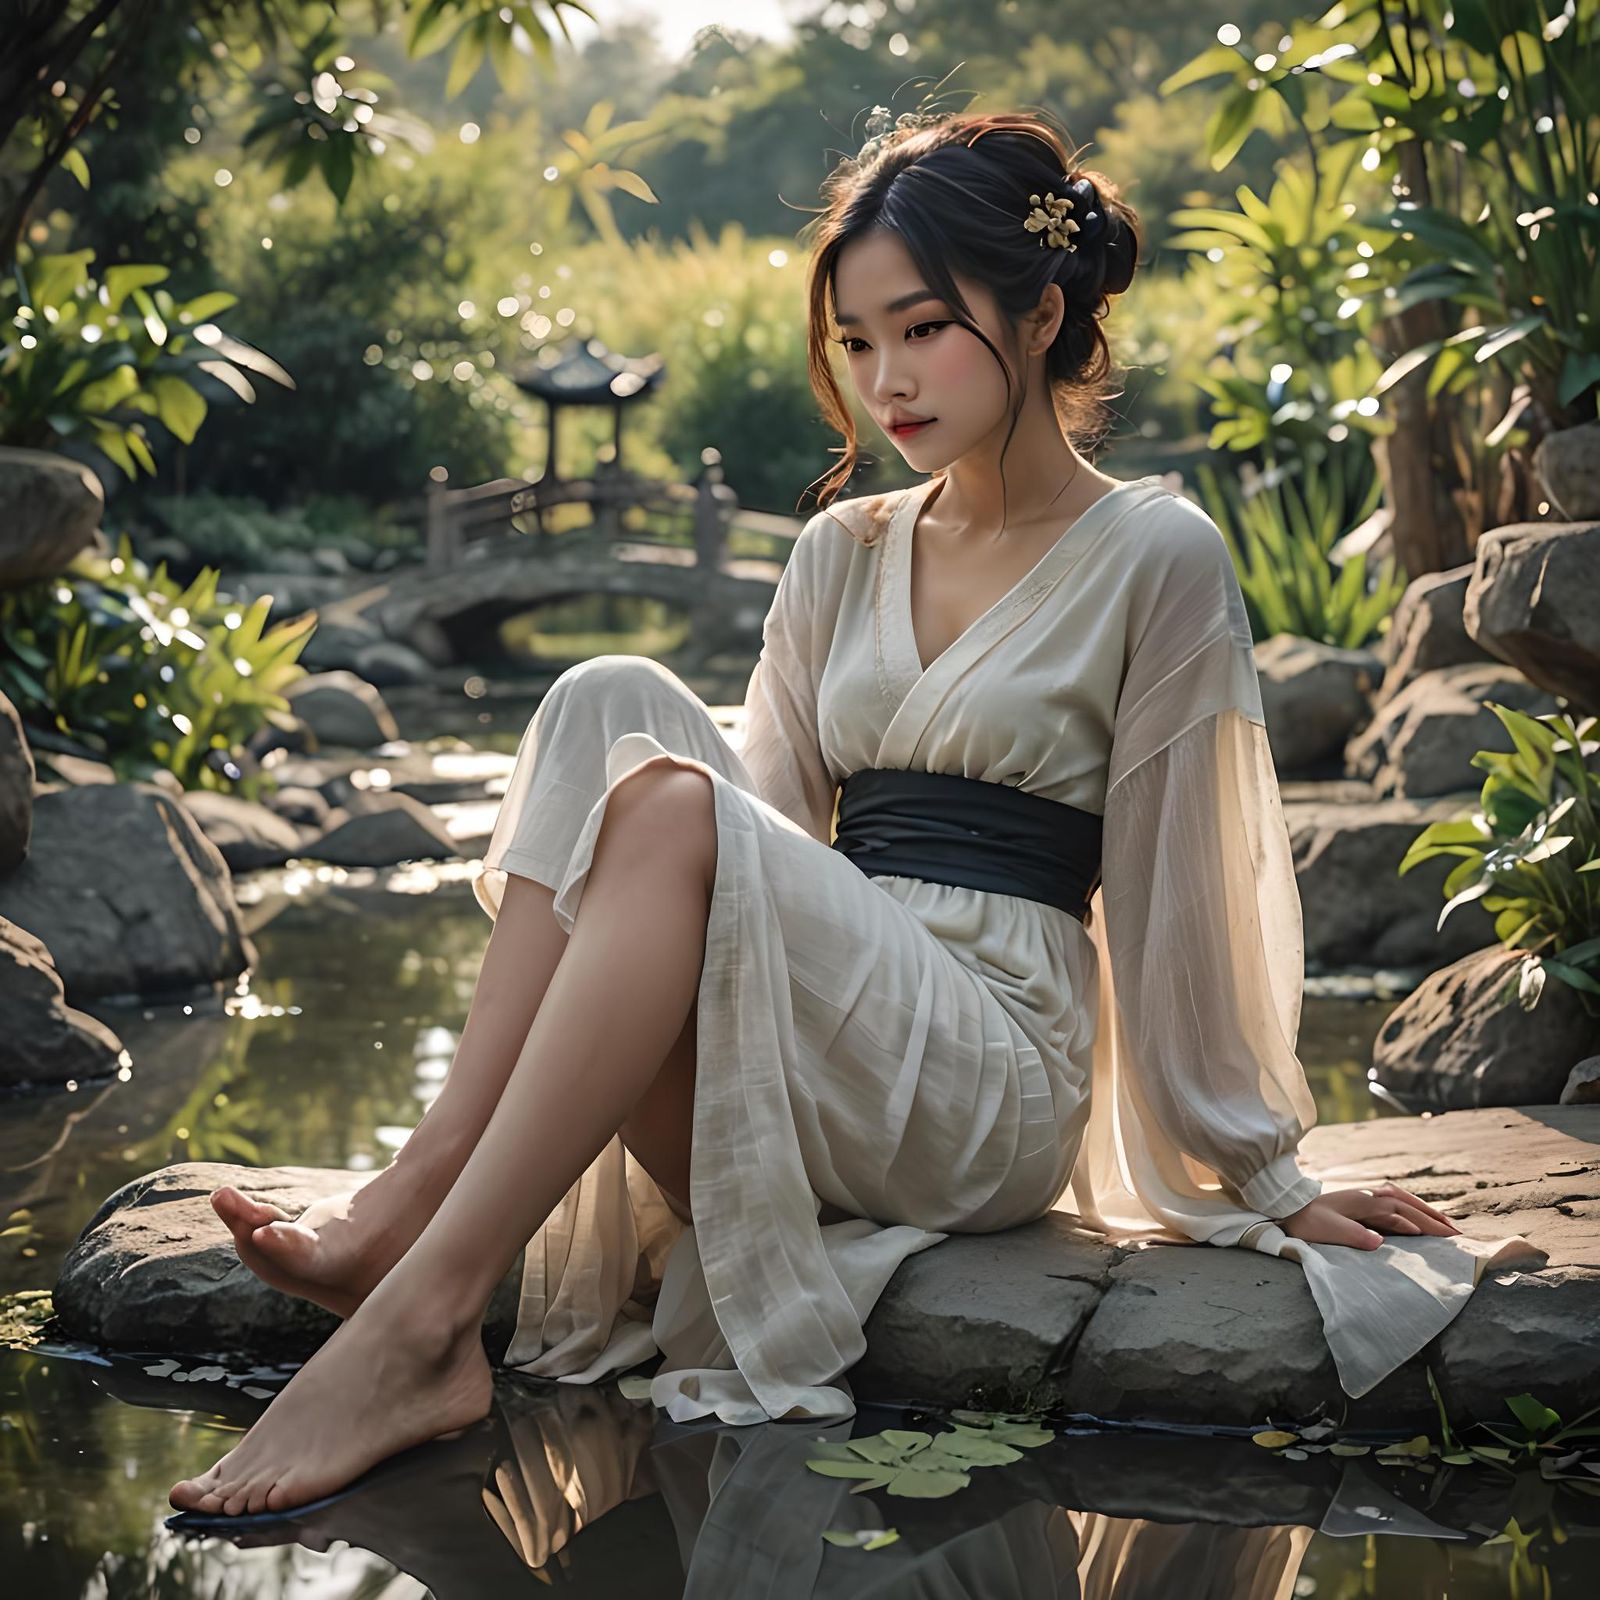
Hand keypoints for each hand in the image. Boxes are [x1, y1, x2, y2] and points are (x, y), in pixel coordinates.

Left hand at [1277, 1183, 1463, 1249]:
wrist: (1287, 1209)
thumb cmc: (1307, 1223)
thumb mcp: (1329, 1231)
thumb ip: (1355, 1236)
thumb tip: (1380, 1242)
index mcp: (1364, 1202)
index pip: (1402, 1213)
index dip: (1425, 1225)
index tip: (1447, 1237)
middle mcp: (1368, 1195)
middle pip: (1407, 1204)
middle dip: (1434, 1218)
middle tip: (1458, 1234)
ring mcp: (1365, 1196)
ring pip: (1403, 1200)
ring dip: (1425, 1211)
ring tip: (1447, 1225)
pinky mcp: (1362, 1201)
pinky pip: (1395, 1202)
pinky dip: (1411, 1209)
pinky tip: (1417, 1218)